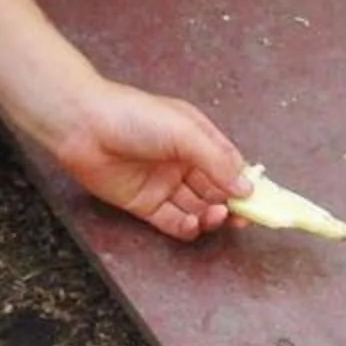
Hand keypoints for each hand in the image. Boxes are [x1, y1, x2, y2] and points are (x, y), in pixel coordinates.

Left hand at [42, 79, 248, 241]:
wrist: (83, 126)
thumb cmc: (134, 117)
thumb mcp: (185, 132)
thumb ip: (217, 161)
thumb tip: (247, 188)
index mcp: (197, 138)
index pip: (230, 165)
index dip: (246, 183)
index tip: (262, 200)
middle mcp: (183, 162)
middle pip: (217, 190)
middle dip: (233, 204)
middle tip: (243, 217)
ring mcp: (164, 184)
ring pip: (198, 208)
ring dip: (212, 216)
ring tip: (216, 215)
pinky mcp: (144, 204)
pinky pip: (172, 222)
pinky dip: (188, 227)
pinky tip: (196, 225)